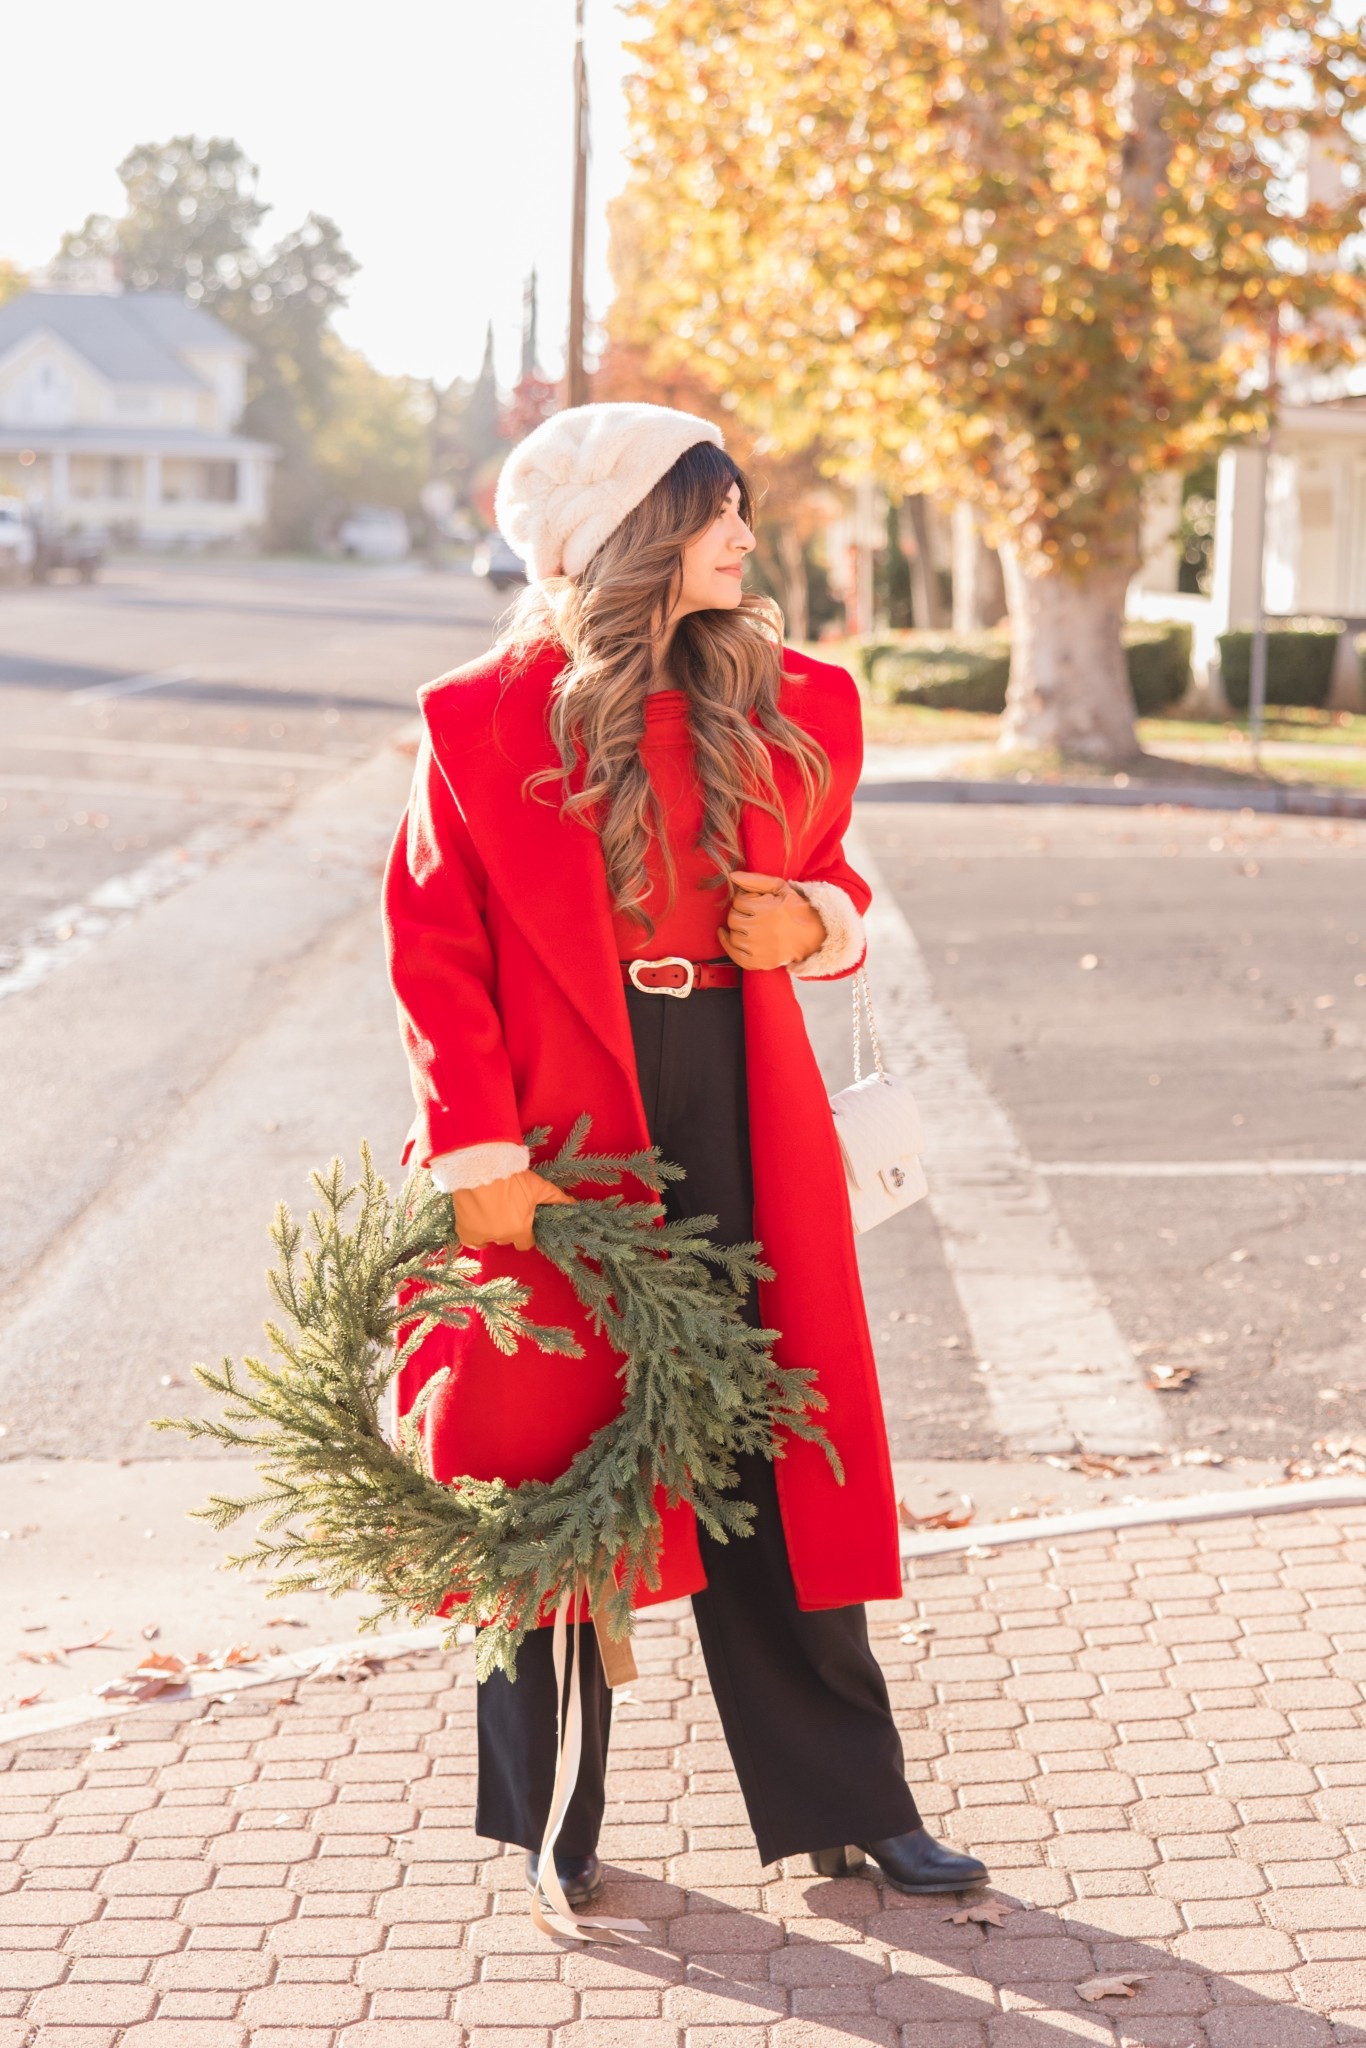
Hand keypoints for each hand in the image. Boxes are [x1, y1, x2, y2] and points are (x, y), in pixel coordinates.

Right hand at [453, 1170, 575, 1250]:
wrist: (480, 1165)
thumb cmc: (512, 1177)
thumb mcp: (538, 1187)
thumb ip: (557, 1199)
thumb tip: (575, 1205)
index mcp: (519, 1230)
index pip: (526, 1243)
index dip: (526, 1233)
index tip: (524, 1221)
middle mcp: (500, 1237)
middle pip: (507, 1239)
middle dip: (509, 1228)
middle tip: (508, 1210)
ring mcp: (481, 1235)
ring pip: (490, 1239)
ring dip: (493, 1230)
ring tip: (493, 1212)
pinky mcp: (464, 1230)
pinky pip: (472, 1242)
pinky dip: (476, 1237)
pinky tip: (479, 1225)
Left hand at [718, 870, 825, 969]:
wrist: (813, 936)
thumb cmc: (796, 909)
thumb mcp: (780, 888)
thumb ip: (755, 880)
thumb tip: (732, 876)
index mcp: (766, 909)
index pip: (738, 902)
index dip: (744, 899)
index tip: (752, 901)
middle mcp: (759, 929)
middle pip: (733, 918)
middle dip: (739, 913)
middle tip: (750, 913)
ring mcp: (758, 948)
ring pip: (733, 935)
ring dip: (736, 928)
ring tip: (746, 924)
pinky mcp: (759, 961)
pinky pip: (735, 955)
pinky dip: (728, 945)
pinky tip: (727, 936)